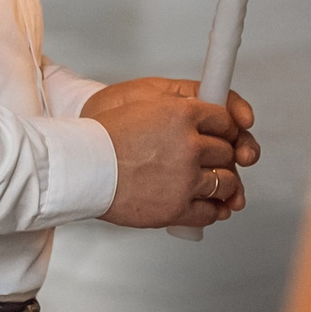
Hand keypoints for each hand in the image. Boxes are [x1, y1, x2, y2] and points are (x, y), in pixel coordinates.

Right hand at [81, 77, 257, 228]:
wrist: (82, 167)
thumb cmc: (101, 135)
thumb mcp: (142, 99)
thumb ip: (176, 104)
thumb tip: (197, 111)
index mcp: (181, 114)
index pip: (226, 119)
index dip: (227, 127)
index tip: (226, 133)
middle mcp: (189, 146)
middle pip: (228, 151)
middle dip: (224, 155)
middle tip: (218, 158)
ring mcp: (186, 179)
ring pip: (226, 182)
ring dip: (225, 184)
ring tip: (217, 183)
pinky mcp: (178, 208)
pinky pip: (210, 212)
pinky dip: (214, 210)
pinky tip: (212, 206)